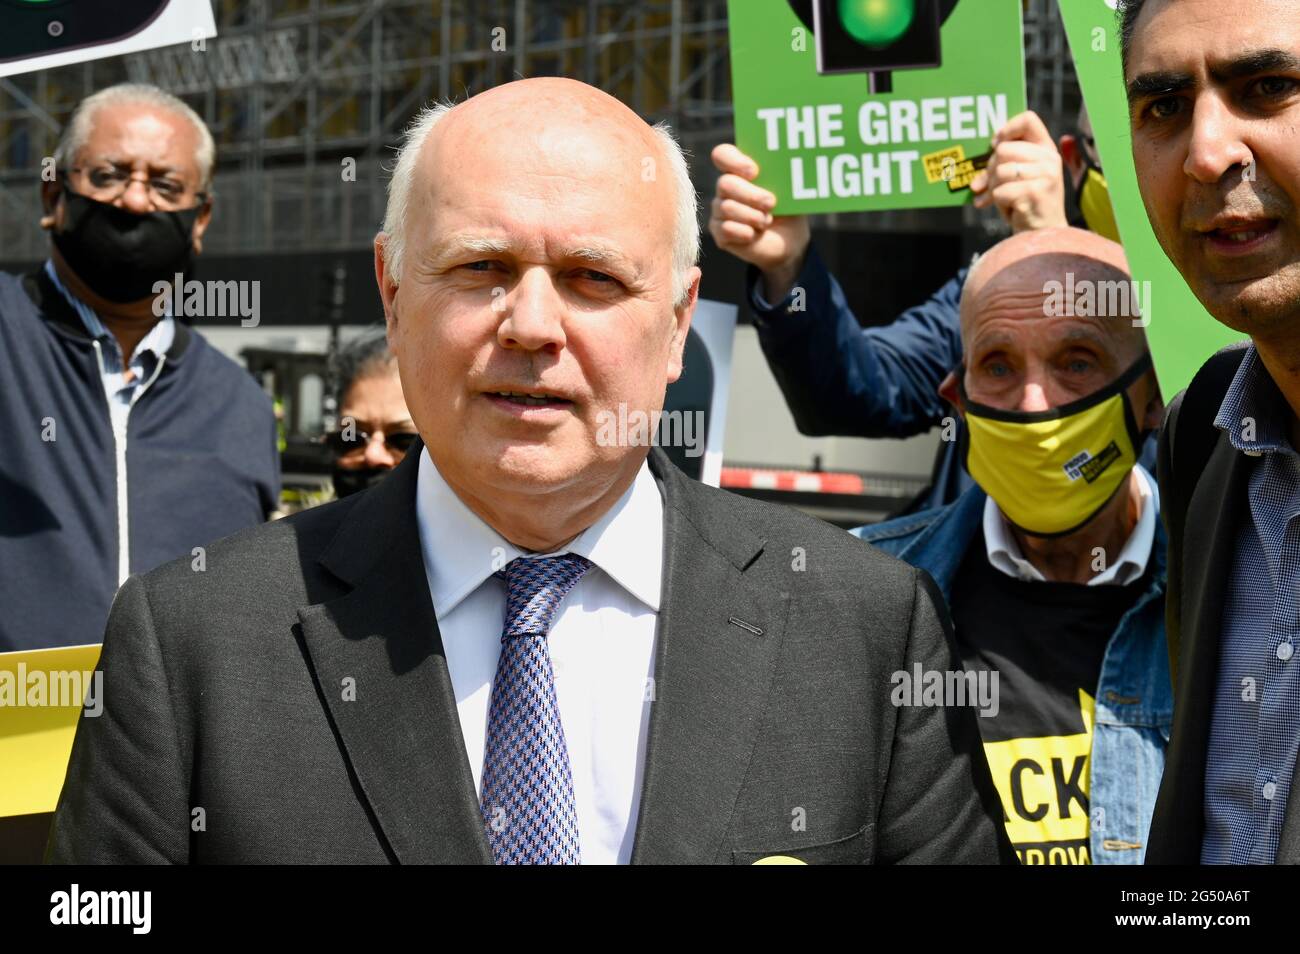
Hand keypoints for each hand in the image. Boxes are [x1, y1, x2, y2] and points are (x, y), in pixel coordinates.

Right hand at [709, 143, 811, 301]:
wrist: (789, 242)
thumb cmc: (787, 209)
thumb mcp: (788, 190)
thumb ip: (779, 176)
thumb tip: (781, 167)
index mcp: (740, 170)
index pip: (723, 155)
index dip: (734, 161)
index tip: (755, 172)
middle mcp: (726, 188)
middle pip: (725, 183)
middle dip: (751, 195)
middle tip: (771, 203)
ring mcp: (720, 210)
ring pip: (726, 207)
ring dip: (752, 216)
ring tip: (766, 222)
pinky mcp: (719, 232)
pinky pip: (725, 228)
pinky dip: (745, 232)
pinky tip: (754, 235)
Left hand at [970, 111, 1067, 233]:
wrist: (1042, 233)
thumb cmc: (1026, 203)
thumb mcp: (1018, 178)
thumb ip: (1004, 164)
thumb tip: (976, 172)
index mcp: (1046, 149)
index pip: (1028, 120)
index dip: (1006, 129)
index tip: (994, 145)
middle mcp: (1049, 159)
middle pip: (1003, 150)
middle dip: (990, 170)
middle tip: (992, 185)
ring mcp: (1045, 175)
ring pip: (1000, 172)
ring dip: (993, 189)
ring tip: (1002, 199)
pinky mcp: (1035, 193)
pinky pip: (1000, 192)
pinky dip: (998, 203)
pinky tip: (1010, 209)